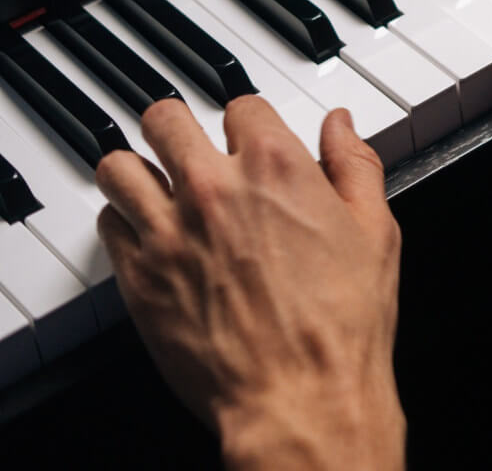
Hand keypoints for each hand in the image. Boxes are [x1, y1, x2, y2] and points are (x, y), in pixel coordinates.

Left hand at [96, 98, 404, 470]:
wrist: (302, 394)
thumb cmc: (342, 323)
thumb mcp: (375, 230)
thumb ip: (355, 166)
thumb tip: (340, 126)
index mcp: (277, 167)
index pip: (241, 105)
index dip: (249, 121)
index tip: (250, 138)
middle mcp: (214, 189)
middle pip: (165, 118)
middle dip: (179, 127)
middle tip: (188, 145)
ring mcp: (169, 232)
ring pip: (119, 166)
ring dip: (138, 168)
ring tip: (154, 181)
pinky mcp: (138, 277)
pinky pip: (108, 223)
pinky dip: (123, 220)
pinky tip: (147, 231)